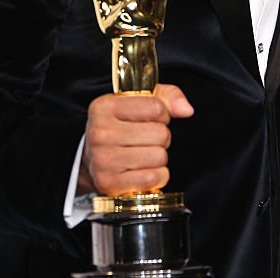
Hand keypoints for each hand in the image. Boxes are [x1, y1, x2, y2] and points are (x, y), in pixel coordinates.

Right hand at [78, 84, 193, 196]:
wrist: (92, 157)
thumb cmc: (121, 125)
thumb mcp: (140, 101)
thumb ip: (168, 97)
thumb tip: (186, 110)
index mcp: (105, 106)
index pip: (156, 107)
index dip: (162, 114)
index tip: (151, 118)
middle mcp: (100, 132)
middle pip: (160, 133)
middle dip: (161, 137)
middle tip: (146, 139)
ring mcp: (102, 160)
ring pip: (159, 156)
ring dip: (158, 157)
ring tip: (142, 153)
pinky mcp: (109, 183)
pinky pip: (153, 178)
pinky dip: (156, 176)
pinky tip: (142, 170)